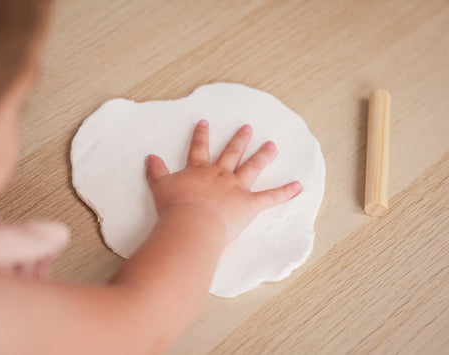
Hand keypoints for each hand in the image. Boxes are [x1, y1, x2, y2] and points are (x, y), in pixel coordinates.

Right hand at [145, 119, 301, 240]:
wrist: (191, 223)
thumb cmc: (175, 207)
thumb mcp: (160, 187)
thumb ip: (156, 172)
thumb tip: (149, 158)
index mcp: (199, 170)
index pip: (199, 148)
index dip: (201, 135)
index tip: (204, 123)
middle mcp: (220, 174)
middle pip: (232, 153)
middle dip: (240, 139)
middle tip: (248, 128)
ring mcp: (236, 188)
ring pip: (252, 168)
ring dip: (263, 156)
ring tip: (272, 146)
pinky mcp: (249, 204)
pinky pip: (270, 197)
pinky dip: (285, 192)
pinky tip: (298, 186)